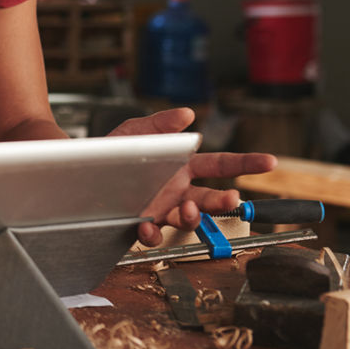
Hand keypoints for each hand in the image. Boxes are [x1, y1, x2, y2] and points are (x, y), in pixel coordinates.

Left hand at [110, 107, 276, 246]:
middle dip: (224, 201)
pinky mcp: (141, 223)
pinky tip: (147, 225)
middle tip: (231, 198)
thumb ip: (161, 123)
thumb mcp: (135, 131)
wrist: (80, 173)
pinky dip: (152, 233)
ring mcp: (161, 209)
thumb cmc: (112, 152)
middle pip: (210, 198)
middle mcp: (176, 191)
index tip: (270, 162)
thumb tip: (187, 114)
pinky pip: (153, 234)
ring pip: (187, 219)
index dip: (245, 163)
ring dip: (193, 217)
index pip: (220, 164)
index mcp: (182, 166)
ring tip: (188, 209)